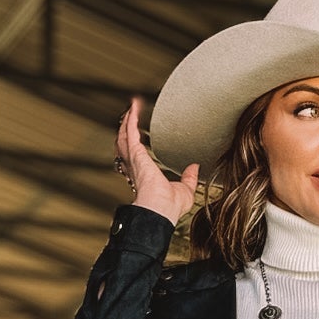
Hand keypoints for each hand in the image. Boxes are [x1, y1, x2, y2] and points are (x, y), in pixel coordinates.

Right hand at [114, 94, 198, 225]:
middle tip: (130, 116)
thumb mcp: (185, 189)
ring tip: (132, 109)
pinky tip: (135, 108)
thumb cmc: (170, 207)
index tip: (138, 134)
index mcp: (146, 176)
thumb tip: (195, 167)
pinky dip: (131, 120)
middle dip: (127, 130)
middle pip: (125, 145)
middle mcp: (136, 168)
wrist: (162, 210)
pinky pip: (130, 133)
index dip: (135, 144)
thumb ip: (189, 178)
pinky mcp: (137, 154)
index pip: (136, 157)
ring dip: (127, 122)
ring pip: (124, 137)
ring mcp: (134, 161)